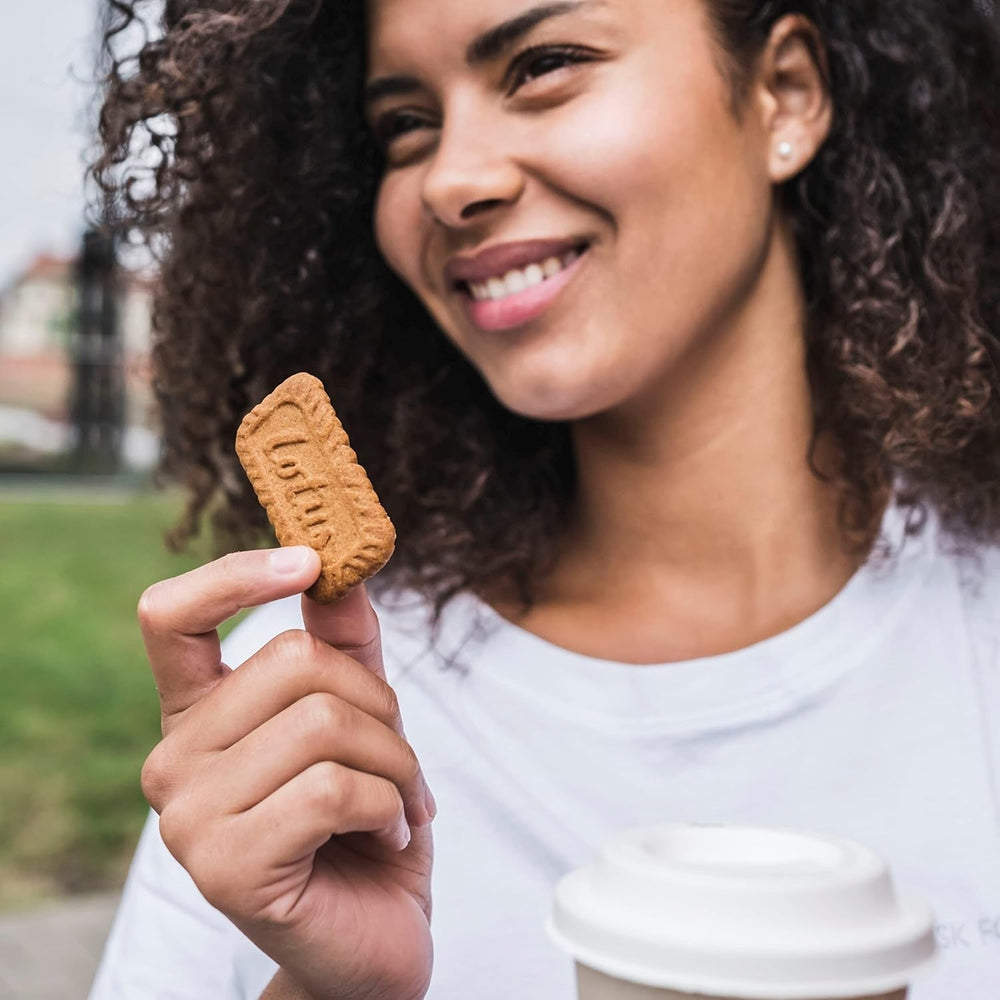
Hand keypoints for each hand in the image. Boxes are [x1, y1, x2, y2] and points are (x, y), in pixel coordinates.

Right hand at [137, 547, 434, 999]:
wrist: (373, 939)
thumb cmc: (365, 824)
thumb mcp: (364, 721)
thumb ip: (346, 647)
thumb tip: (343, 570)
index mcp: (199, 715)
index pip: (171, 617)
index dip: (237, 574)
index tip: (308, 561)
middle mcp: (174, 760)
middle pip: (293, 661)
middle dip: (377, 705)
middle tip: (397, 759)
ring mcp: (188, 817)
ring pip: (323, 724)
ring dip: (395, 763)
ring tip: (399, 804)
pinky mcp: (223, 867)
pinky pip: (334, 789)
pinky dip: (390, 807)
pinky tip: (388, 837)